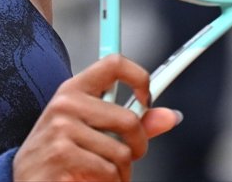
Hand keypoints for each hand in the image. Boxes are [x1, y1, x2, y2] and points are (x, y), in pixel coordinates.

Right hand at [12, 54, 179, 181]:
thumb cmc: (60, 155)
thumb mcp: (90, 131)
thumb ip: (130, 124)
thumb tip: (170, 116)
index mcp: (73, 89)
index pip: (114, 63)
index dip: (140, 76)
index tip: (147, 99)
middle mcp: (66, 103)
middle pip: (129, 120)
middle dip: (138, 147)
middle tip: (129, 157)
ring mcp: (62, 128)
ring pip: (122, 153)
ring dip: (120, 174)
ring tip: (101, 174)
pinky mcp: (62, 155)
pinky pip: (108, 173)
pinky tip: (89, 181)